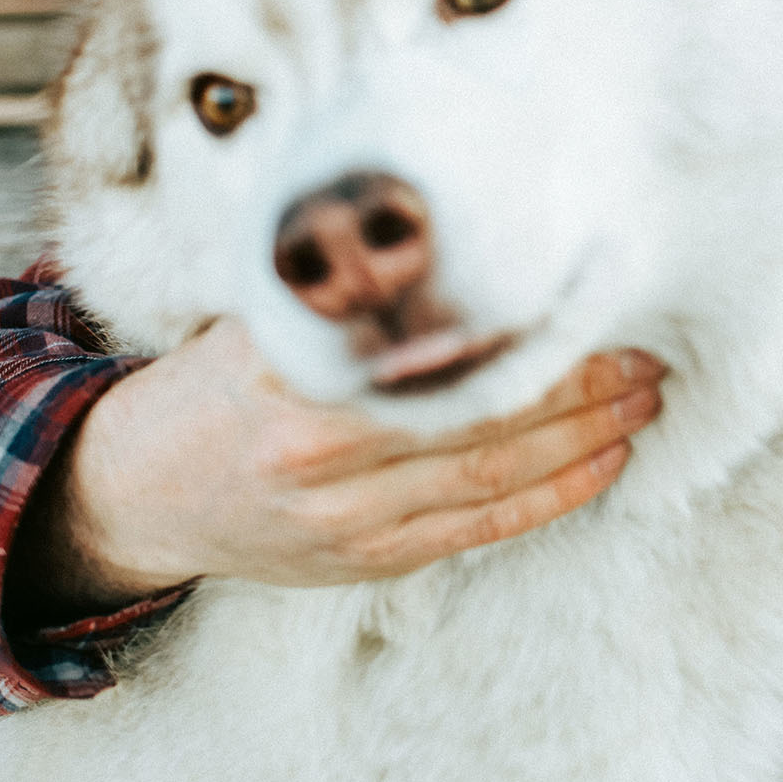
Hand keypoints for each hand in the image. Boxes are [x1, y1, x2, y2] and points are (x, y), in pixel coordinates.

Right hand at [11, 319, 663, 616]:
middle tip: (648, 347)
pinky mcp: (367, 560)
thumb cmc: (216, 382)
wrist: (134, 490)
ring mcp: (346, 518)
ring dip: (585, 437)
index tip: (590, 286)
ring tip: (646, 397)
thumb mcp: (262, 313)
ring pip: (493, 477)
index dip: (524, 324)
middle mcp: (321, 455)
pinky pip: (480, 529)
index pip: (434, 348)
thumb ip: (349, 287)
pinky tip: (606, 460)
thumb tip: (452, 222)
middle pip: (479, 414)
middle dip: (579, 382)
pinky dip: (552, 495)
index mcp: (294, 377)